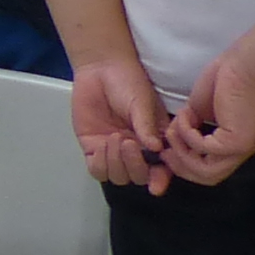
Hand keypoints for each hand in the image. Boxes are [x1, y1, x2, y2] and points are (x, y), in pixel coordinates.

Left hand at [70, 59, 171, 192]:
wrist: (100, 69)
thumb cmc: (128, 82)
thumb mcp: (142, 103)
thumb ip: (147, 126)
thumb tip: (155, 148)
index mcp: (155, 142)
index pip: (161, 169)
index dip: (160, 180)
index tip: (156, 185)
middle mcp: (136, 151)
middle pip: (138, 177)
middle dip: (134, 165)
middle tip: (128, 142)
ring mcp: (113, 152)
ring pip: (117, 176)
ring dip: (116, 163)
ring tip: (114, 137)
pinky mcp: (93, 148)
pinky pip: (97, 170)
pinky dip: (100, 164)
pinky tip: (101, 146)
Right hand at [162, 50, 254, 185]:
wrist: (246, 64)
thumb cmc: (228, 78)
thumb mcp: (200, 110)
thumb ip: (190, 128)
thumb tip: (172, 140)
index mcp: (234, 144)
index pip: (210, 171)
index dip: (185, 167)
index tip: (167, 153)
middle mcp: (239, 150)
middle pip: (207, 177)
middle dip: (180, 166)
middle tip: (165, 151)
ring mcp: (239, 148)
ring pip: (206, 171)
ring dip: (182, 153)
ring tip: (173, 132)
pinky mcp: (235, 141)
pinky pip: (201, 148)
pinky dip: (186, 133)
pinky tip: (185, 115)